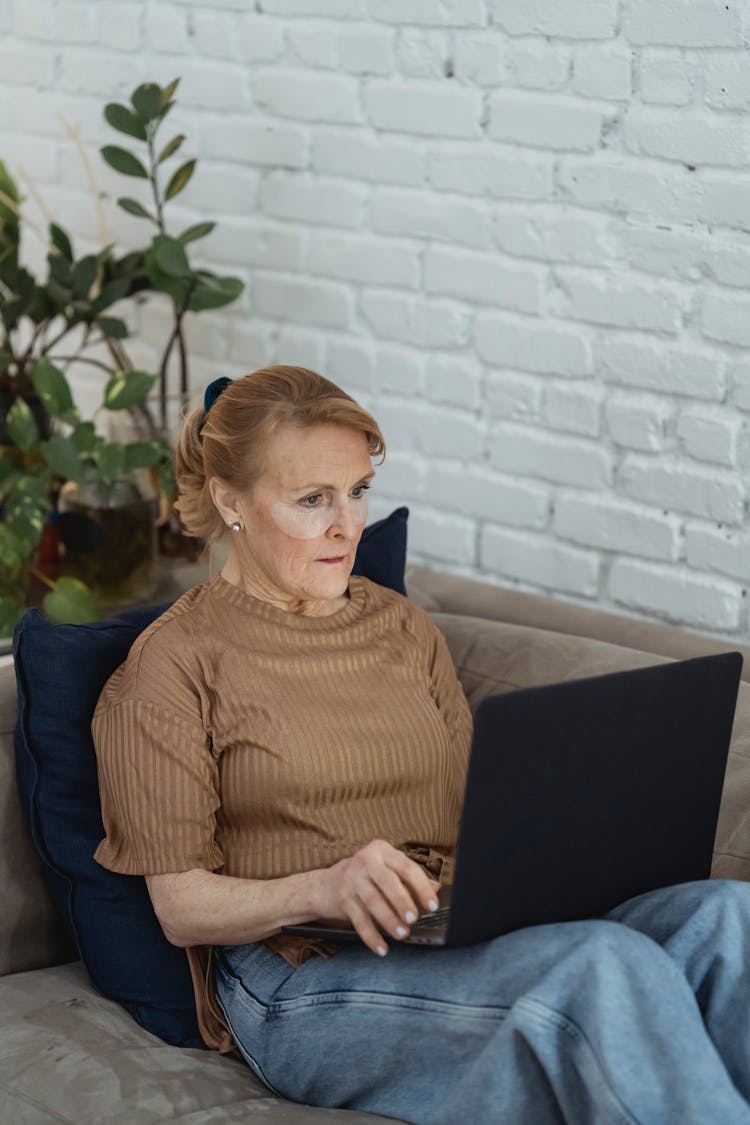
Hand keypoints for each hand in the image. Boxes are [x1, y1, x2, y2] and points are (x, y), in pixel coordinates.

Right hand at [314, 839, 439, 956]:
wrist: (325, 885)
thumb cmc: (366, 877)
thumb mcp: (386, 869)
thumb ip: (409, 878)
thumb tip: (436, 889)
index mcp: (382, 851)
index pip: (406, 867)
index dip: (421, 887)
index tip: (432, 905)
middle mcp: (366, 861)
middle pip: (388, 881)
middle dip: (402, 901)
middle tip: (414, 918)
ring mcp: (352, 879)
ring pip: (373, 901)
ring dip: (388, 920)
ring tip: (402, 934)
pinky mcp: (342, 899)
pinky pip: (359, 920)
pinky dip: (371, 936)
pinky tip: (382, 948)